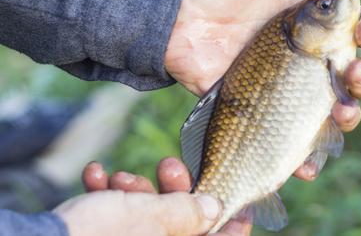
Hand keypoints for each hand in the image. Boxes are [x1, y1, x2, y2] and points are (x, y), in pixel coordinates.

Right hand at [79, 158, 250, 235]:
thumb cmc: (96, 235)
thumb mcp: (152, 218)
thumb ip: (188, 212)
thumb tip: (215, 208)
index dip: (233, 219)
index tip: (232, 192)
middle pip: (181, 224)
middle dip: (171, 190)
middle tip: (167, 165)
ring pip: (146, 218)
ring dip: (134, 190)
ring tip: (119, 177)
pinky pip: (114, 220)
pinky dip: (106, 197)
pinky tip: (94, 175)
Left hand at [165, 0, 360, 180]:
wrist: (171, 7)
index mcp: (314, 17)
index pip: (358, 29)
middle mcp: (304, 52)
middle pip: (350, 74)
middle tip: (355, 78)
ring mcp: (282, 83)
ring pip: (327, 108)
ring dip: (345, 118)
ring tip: (342, 118)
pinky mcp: (258, 108)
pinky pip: (287, 134)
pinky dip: (301, 153)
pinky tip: (306, 163)